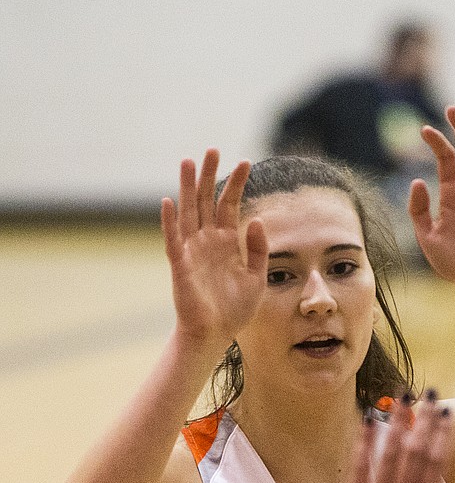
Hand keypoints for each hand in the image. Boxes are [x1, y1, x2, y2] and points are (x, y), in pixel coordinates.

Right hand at [161, 150, 267, 351]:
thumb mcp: (256, 277)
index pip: (230, 205)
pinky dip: (169, 221)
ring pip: (188, 212)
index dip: (236, 184)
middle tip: (214, 149)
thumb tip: (258, 220)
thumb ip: (258, 249)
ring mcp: (192, 251)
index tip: (245, 161)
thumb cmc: (234, 308)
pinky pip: (173, 240)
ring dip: (188, 188)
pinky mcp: (180, 265)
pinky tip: (169, 201)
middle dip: (210, 175)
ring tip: (189, 161)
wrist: (216, 333)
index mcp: (226, 242)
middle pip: (207, 201)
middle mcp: (207, 241)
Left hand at [335, 396, 451, 482]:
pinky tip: (370, 422)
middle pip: (416, 453)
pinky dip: (365, 444)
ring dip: (397, 423)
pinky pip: (360, 469)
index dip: (442, 437)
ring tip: (402, 398)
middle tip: (428, 395)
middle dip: (423, 421)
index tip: (447, 414)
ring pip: (389, 455)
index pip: (437, 465)